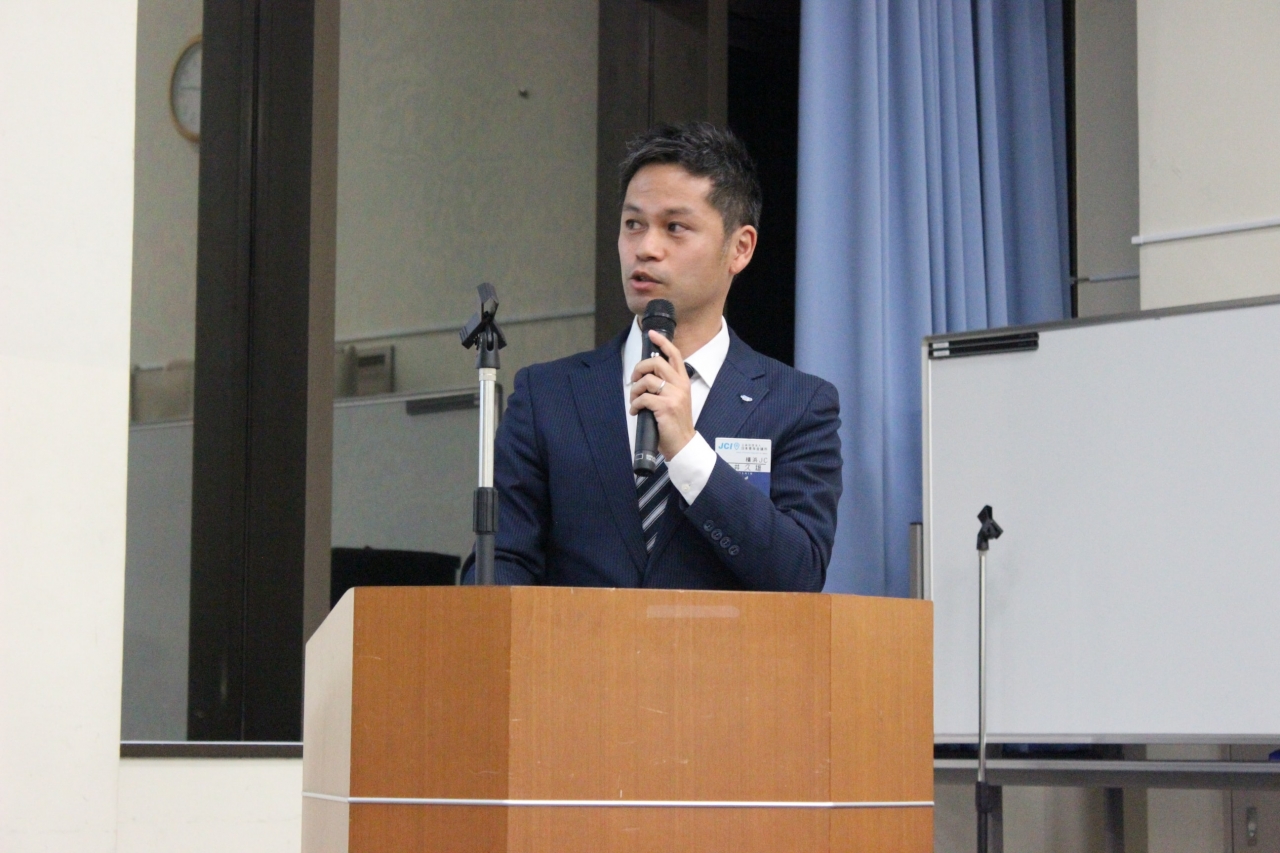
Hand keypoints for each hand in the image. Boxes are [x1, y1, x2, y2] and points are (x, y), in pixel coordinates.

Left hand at [629, 330, 695, 460]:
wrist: (683, 443)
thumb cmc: (675, 422)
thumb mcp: (675, 399)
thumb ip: (666, 385)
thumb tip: (646, 375)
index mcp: (683, 381)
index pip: (675, 354)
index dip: (662, 342)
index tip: (652, 334)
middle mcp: (680, 385)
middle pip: (656, 362)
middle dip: (639, 368)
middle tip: (634, 379)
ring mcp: (674, 396)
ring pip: (647, 380)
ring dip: (635, 390)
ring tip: (634, 400)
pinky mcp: (665, 407)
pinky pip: (643, 398)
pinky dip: (634, 404)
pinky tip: (635, 411)